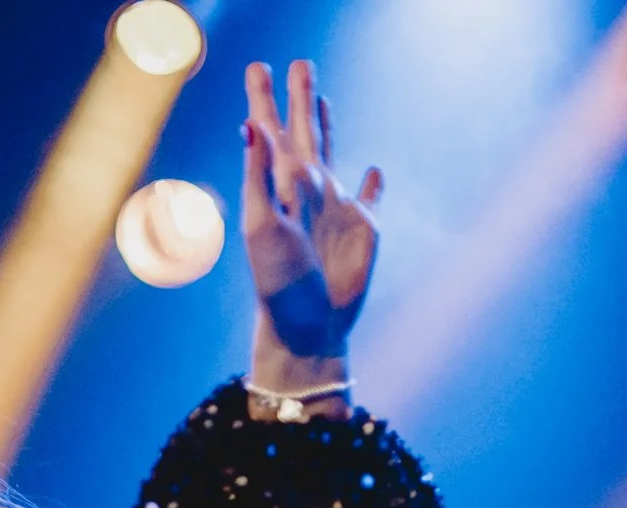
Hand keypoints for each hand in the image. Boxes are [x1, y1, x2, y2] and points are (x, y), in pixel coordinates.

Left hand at [241, 60, 381, 374]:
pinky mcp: (364, 227)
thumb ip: (258, 177)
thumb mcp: (261, 227)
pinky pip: (370, 197)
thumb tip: (251, 126)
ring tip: (322, 99)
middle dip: (298, 98)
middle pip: (303, 132)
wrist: (307, 326)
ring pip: (331, 154)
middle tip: (298, 62)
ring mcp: (335, 208)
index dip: (264, 101)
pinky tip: (376, 169)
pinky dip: (375, 182)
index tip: (258, 67)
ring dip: (327, 126)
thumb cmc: (278, 282)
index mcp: (279, 188)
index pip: (269, 133)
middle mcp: (306, 192)